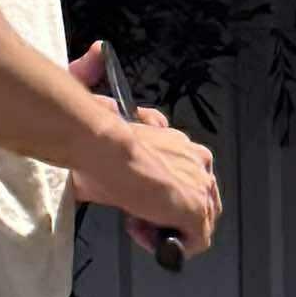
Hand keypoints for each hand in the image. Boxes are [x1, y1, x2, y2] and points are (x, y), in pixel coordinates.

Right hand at [67, 56, 221, 255]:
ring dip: (164, 226)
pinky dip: (169, 243)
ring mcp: (199, 185)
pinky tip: (142, 229)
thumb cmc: (96, 134)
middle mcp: (196, 160)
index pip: (184, 174)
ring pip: (197, 221)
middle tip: (134, 211)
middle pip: (195, 198)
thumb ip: (101, 83)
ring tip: (136, 220)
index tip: (132, 191)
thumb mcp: (102, 111)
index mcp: (179, 143)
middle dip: (165, 211)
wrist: (101, 145)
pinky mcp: (195, 209)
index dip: (157, 191)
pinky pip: (195, 240)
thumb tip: (96, 52)